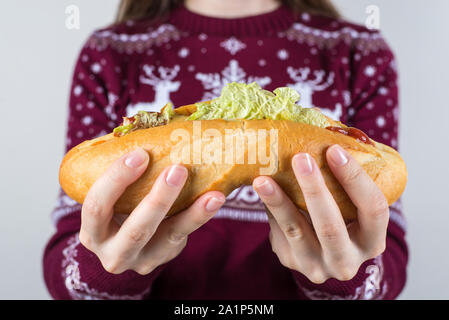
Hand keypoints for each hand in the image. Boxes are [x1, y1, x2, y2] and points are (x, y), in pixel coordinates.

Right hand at [79, 148, 224, 274]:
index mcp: (92, 230)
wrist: (125, 243)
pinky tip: (215, 199)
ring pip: (167, 237)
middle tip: (177, 169)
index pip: (97, 207)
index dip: (116, 180)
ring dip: (190, 212)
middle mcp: (112, 252)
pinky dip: (200, 216)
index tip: (140, 153)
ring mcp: (140, 261)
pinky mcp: (163, 259)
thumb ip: (123, 169)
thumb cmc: (117, 207)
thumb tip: (149, 124)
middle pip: (134, 229)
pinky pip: (184, 237)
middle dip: (158, 200)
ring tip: (213, 193)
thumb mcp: (112, 194)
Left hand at [253, 144, 388, 283]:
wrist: (324, 254)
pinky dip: (271, 205)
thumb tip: (319, 134)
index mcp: (372, 241)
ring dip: (278, 201)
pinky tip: (262, 187)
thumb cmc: (342, 218)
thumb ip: (343, 181)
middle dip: (314, 189)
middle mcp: (346, 260)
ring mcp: (317, 266)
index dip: (355, 179)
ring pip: (295, 230)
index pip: (373, 209)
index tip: (334, 150)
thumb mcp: (352, 207)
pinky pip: (278, 230)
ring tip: (262, 179)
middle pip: (331, 226)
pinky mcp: (291, 261)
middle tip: (300, 158)